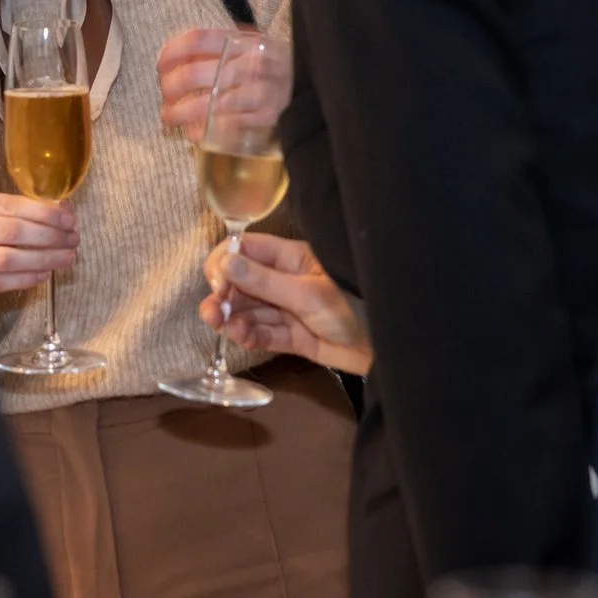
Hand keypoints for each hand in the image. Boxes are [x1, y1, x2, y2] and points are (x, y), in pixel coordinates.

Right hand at [0, 188, 76, 309]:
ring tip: (66, 258)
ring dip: (42, 259)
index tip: (69, 218)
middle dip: (48, 236)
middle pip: (9, 231)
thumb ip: (13, 213)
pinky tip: (43, 275)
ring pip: (6, 259)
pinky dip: (25, 279)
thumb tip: (62, 210)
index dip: (43, 212)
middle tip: (73, 240)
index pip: (7, 204)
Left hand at [156, 28, 289, 139]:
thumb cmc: (277, 66)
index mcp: (246, 40)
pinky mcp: (266, 115)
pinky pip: (225, 124)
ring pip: (206, 104)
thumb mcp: (255, 45)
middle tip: (165, 95)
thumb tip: (180, 50)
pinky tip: (193, 132)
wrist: (319, 85)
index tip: (161, 64)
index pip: (198, 40)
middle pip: (195, 74)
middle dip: (170, 87)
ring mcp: (260, 90)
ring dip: (180, 113)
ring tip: (169, 117)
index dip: (172, 52)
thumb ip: (224, 44)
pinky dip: (204, 130)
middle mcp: (252, 62)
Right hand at [199, 233, 372, 375]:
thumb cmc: (354, 308)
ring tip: (219, 326)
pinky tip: (235, 336)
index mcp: (293, 258)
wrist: (388, 348)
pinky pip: (263, 333)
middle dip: (223, 295)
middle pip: (243, 282)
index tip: (216, 282)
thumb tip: (226, 263)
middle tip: (210, 313)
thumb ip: (264, 281)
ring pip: (250, 310)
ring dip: (231, 317)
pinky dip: (247, 334)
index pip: (248, 249)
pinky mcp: (293, 337)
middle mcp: (287, 280)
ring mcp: (289, 309)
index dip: (226, 262)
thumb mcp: (307, 293)